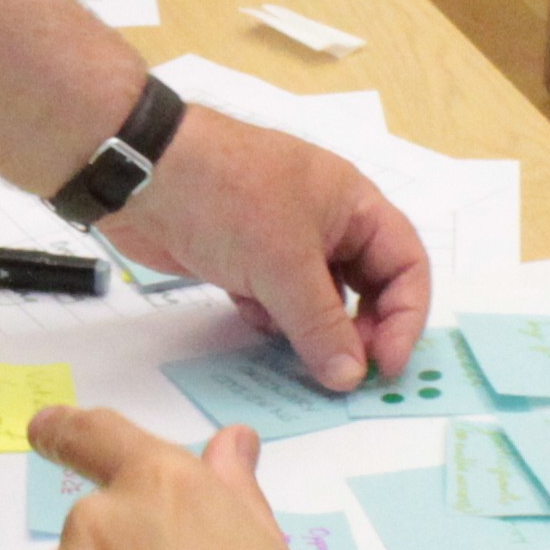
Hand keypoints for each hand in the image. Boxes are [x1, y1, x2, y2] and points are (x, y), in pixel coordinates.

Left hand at [106, 103, 433, 392]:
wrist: (142, 173)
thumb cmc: (227, 194)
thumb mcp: (286, 264)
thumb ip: (323, 325)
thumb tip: (352, 375)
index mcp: (354, 203)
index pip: (406, 263)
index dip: (406, 316)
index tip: (387, 364)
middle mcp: (325, 221)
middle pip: (366, 286)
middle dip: (360, 330)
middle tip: (346, 371)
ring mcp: (282, 240)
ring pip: (317, 300)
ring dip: (313, 331)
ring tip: (302, 358)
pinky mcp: (243, 259)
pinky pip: (276, 302)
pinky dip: (272, 321)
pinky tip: (256, 324)